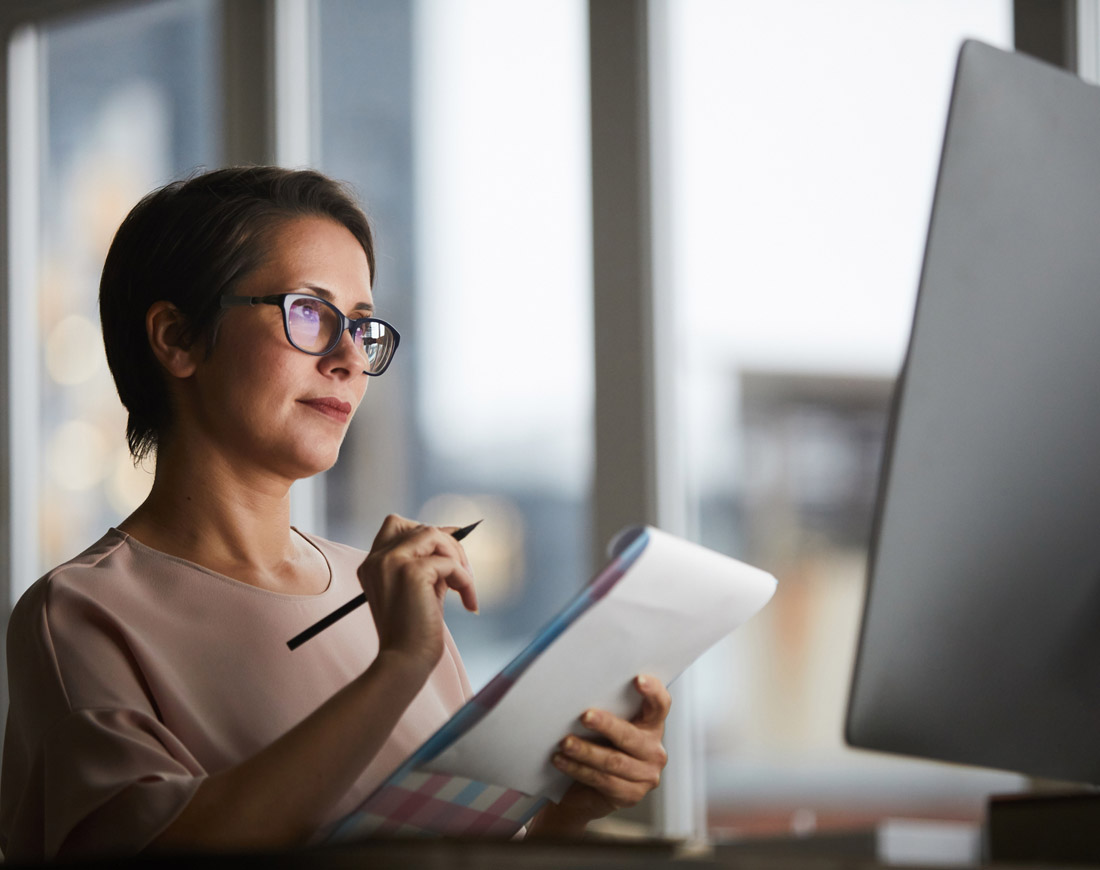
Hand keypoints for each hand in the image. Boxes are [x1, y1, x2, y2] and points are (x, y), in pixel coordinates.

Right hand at [357, 514, 477, 674]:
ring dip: (457, 558)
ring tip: (464, 587)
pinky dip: (465, 581)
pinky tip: (468, 602)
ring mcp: (391, 562)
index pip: (396, 525)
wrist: (404, 662)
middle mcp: (377, 559)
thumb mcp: (419, 590)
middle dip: (449, 545)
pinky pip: (449, 563)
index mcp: (373, 564)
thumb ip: (429, 563)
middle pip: (420, 527)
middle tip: (463, 573)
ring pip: (434, 535)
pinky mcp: (410, 572)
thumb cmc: (413, 633)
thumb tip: (453, 537)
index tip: (451, 545)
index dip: (427, 531)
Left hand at [530, 674, 670, 835]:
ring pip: (613, 761)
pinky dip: (578, 769)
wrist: (587, 792)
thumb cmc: (597, 748)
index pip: (660, 705)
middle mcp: (654, 751)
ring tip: (564, 743)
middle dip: (606, 725)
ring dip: (585, 751)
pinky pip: (602, 780)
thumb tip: (582, 691)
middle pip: (630, 736)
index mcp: (651, 726)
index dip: (653, 692)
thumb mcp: (605, 728)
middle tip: (584, 716)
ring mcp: (646, 776)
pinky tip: (562, 761)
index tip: (638, 679)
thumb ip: (605, 711)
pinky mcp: (631, 795)